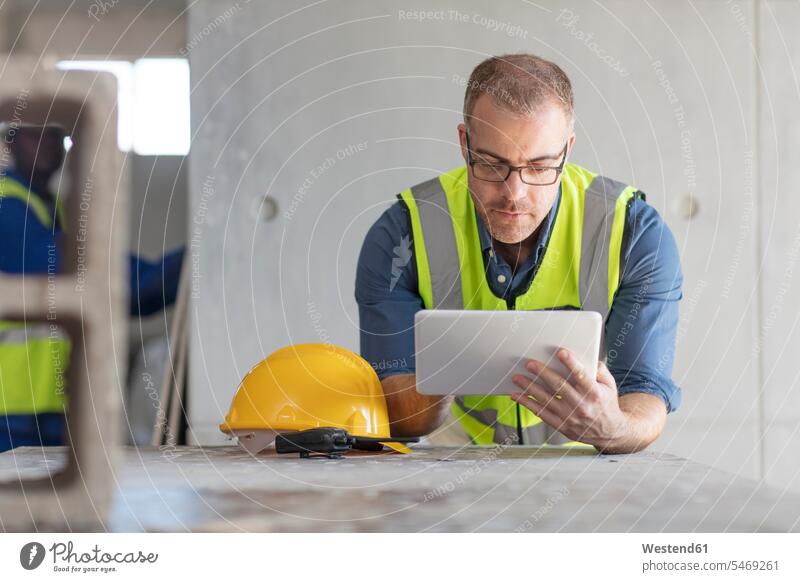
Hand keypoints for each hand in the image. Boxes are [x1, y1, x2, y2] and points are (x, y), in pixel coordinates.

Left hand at [510, 348, 629, 449]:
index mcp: (594, 394)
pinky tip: (517, 395)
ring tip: (518, 378)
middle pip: (559, 387)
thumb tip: (589, 357)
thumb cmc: (607, 405)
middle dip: (543, 373)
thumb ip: (600, 370)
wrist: (610, 433)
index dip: (571, 364)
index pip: (582, 376)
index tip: (561, 352)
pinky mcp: (561, 425)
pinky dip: (527, 404)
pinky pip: (541, 413)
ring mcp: (570, 417)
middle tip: (530, 363)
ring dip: (529, 388)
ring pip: (546, 400)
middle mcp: (582, 406)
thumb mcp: (610, 386)